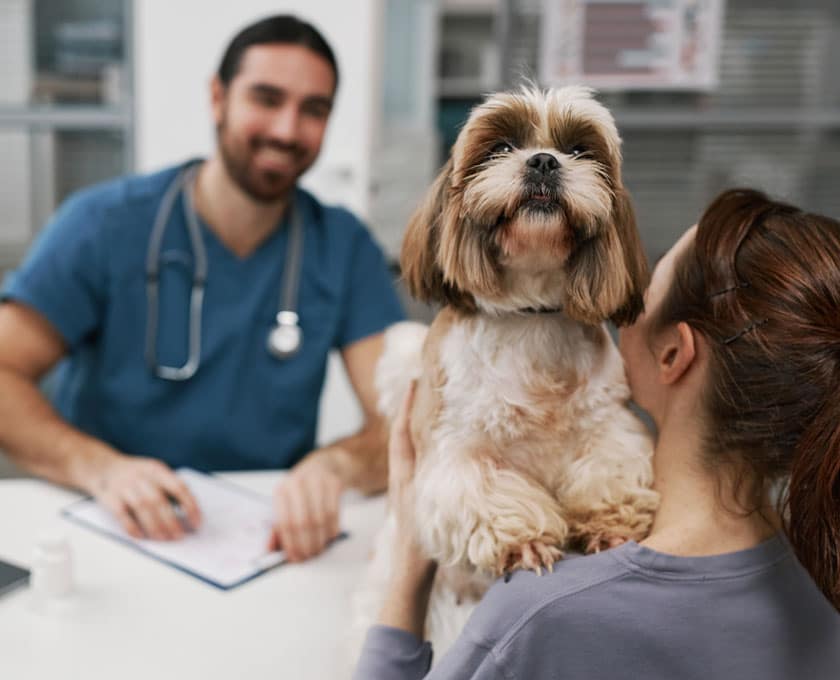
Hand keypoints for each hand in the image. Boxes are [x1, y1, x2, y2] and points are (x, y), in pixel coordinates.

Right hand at [90, 454, 200, 539]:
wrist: (103, 467)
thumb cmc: (137, 475)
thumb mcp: (155, 473)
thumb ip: (170, 487)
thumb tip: (190, 513)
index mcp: (157, 469)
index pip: (179, 487)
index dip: (190, 506)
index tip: (197, 523)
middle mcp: (141, 476)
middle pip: (159, 500)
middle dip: (172, 521)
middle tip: (180, 536)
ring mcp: (124, 486)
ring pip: (142, 508)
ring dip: (155, 526)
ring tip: (164, 539)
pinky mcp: (109, 497)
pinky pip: (122, 514)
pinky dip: (132, 527)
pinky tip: (142, 536)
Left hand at [268, 455, 343, 561]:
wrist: (325, 465)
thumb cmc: (303, 490)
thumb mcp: (287, 502)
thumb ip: (278, 526)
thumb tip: (270, 549)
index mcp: (282, 489)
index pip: (284, 521)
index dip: (289, 543)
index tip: (294, 557)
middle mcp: (298, 483)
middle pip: (302, 522)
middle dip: (305, 544)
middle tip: (308, 556)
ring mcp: (317, 481)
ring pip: (319, 520)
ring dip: (319, 540)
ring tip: (318, 549)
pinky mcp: (334, 483)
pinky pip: (334, 513)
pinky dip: (332, 529)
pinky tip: (329, 536)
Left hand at [387, 382, 433, 574]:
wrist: (410, 571)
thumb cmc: (422, 544)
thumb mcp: (430, 509)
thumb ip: (433, 483)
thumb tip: (445, 452)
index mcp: (404, 476)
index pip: (402, 434)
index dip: (406, 408)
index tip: (413, 384)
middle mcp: (401, 476)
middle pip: (400, 435)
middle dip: (407, 409)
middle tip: (418, 385)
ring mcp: (403, 484)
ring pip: (404, 446)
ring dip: (411, 424)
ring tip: (424, 405)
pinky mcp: (409, 493)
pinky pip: (411, 459)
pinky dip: (416, 442)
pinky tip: (428, 441)